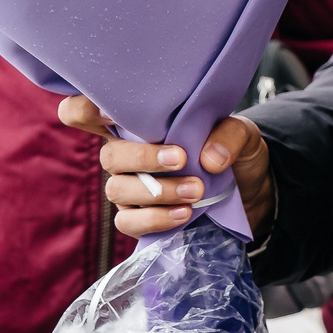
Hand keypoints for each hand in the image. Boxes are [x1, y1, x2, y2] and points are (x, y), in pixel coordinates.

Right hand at [57, 95, 274, 237]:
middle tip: (181, 159)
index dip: (85, 109)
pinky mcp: (139, 217)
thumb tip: (208, 158)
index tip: (114, 113)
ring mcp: (128, 187)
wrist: (248, 188)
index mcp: (135, 122)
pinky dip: (155, 219)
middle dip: (142, 158)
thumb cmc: (229, 147)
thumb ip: (228, 134)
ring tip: (196, 190)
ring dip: (157, 192)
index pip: (85, 111)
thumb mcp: (240, 132)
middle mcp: (124, 153)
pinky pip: (128, 222)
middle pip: (107, 156)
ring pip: (118, 190)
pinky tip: (184, 213)